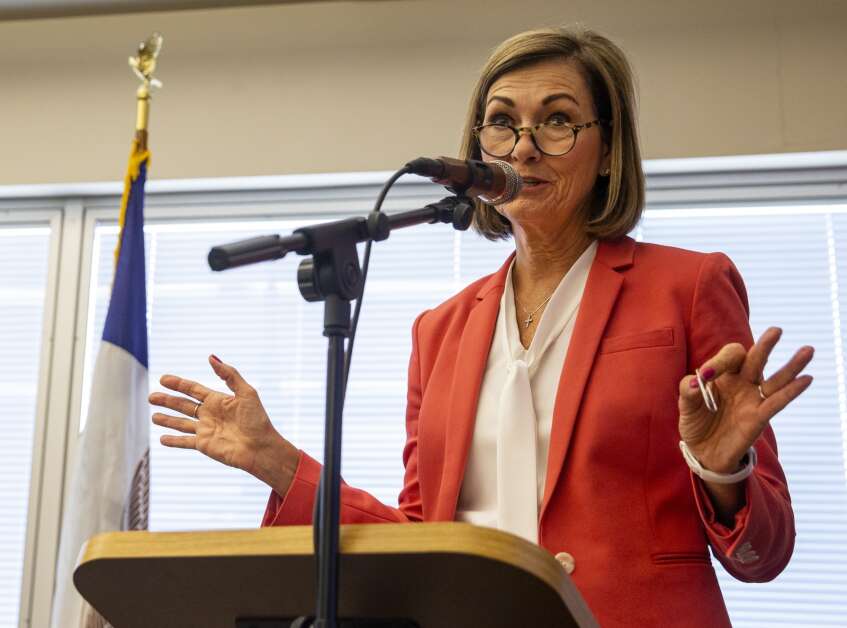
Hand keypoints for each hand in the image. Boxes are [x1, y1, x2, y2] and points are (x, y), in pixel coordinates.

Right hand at [149, 355, 296, 488]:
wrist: (261, 447)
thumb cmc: (257, 419)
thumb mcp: (246, 392)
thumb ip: (229, 375)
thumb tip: (211, 357)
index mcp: (218, 400)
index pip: (193, 389)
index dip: (178, 384)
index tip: (163, 379)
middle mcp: (210, 414)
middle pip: (183, 405)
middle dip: (167, 400)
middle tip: (151, 396)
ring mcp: (206, 430)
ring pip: (181, 423)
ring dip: (167, 420)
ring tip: (153, 417)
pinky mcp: (204, 445)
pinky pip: (185, 442)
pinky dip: (174, 441)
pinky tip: (162, 439)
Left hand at [678, 327, 813, 473]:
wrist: (703, 451)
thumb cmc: (696, 422)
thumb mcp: (685, 404)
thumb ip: (688, 390)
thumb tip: (697, 381)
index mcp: (724, 375)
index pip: (731, 356)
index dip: (721, 361)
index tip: (708, 375)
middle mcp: (742, 383)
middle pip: (756, 360)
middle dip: (765, 345)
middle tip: (777, 330)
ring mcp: (752, 400)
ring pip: (776, 380)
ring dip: (792, 366)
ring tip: (808, 350)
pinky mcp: (758, 418)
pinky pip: (777, 402)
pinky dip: (792, 392)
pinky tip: (806, 379)